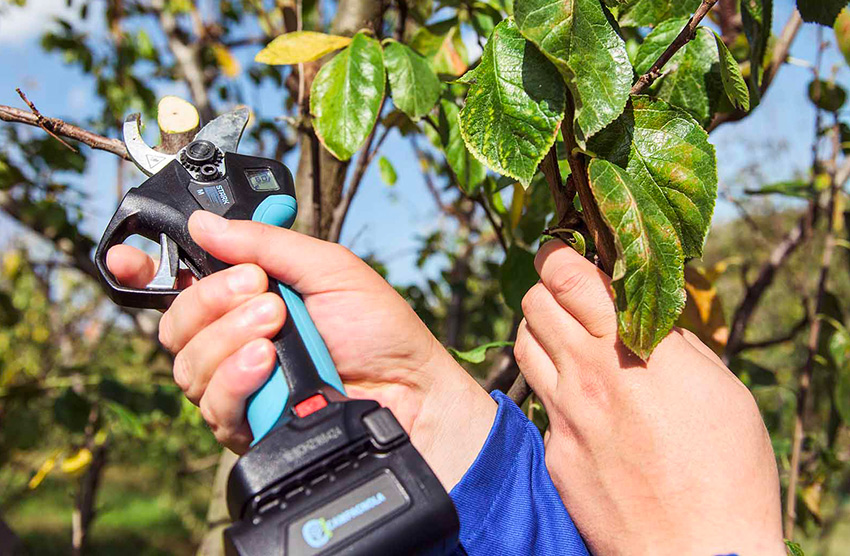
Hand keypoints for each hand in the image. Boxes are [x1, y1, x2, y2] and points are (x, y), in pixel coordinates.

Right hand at [107, 211, 495, 489]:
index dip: (146, 269)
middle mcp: (234, 340)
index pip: (179, 283)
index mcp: (248, 296)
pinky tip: (266, 365)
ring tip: (279, 327)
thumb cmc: (379, 328)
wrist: (413, 391)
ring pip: (188, 364)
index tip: (129, 257)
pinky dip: (235, 378)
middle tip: (265, 294)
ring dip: (229, 338)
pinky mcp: (248, 425)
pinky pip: (212, 404)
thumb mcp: (329, 268)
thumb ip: (267, 244)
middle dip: (212, 301)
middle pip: (175, 324)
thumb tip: (205, 223)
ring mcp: (239, 384)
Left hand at [515, 240, 783, 554]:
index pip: (570, 276)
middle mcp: (589, 375)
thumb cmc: (728, 471)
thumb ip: (673, 342)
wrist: (699, 553)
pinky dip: (552, 388)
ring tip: (566, 339)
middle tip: (567, 294)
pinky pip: (537, 401)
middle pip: (533, 302)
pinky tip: (579, 401)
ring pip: (523, 344)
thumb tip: (647, 312)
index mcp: (634, 350)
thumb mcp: (719, 389)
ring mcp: (564, 415)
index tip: (562, 251)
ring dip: (539, 331)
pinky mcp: (553, 452)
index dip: (559, 254)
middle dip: (547, 288)